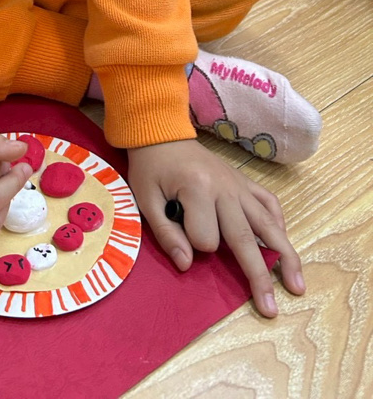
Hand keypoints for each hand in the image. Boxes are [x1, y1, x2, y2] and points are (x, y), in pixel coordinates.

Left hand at [128, 138, 304, 316]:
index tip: (180, 233)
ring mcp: (240, 185)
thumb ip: (166, 233)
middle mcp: (226, 188)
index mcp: (198, 190)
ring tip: (296, 285)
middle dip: (258, 276)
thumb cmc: (151, 169)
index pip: (206, 239)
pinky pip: (269, 204)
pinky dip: (279, 224)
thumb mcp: (146, 200)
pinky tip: (283, 244)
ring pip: (268, 225)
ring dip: (284, 256)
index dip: (194, 245)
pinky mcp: (246, 182)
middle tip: (270, 309)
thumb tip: (187, 265)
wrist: (162, 134)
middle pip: (246, 238)